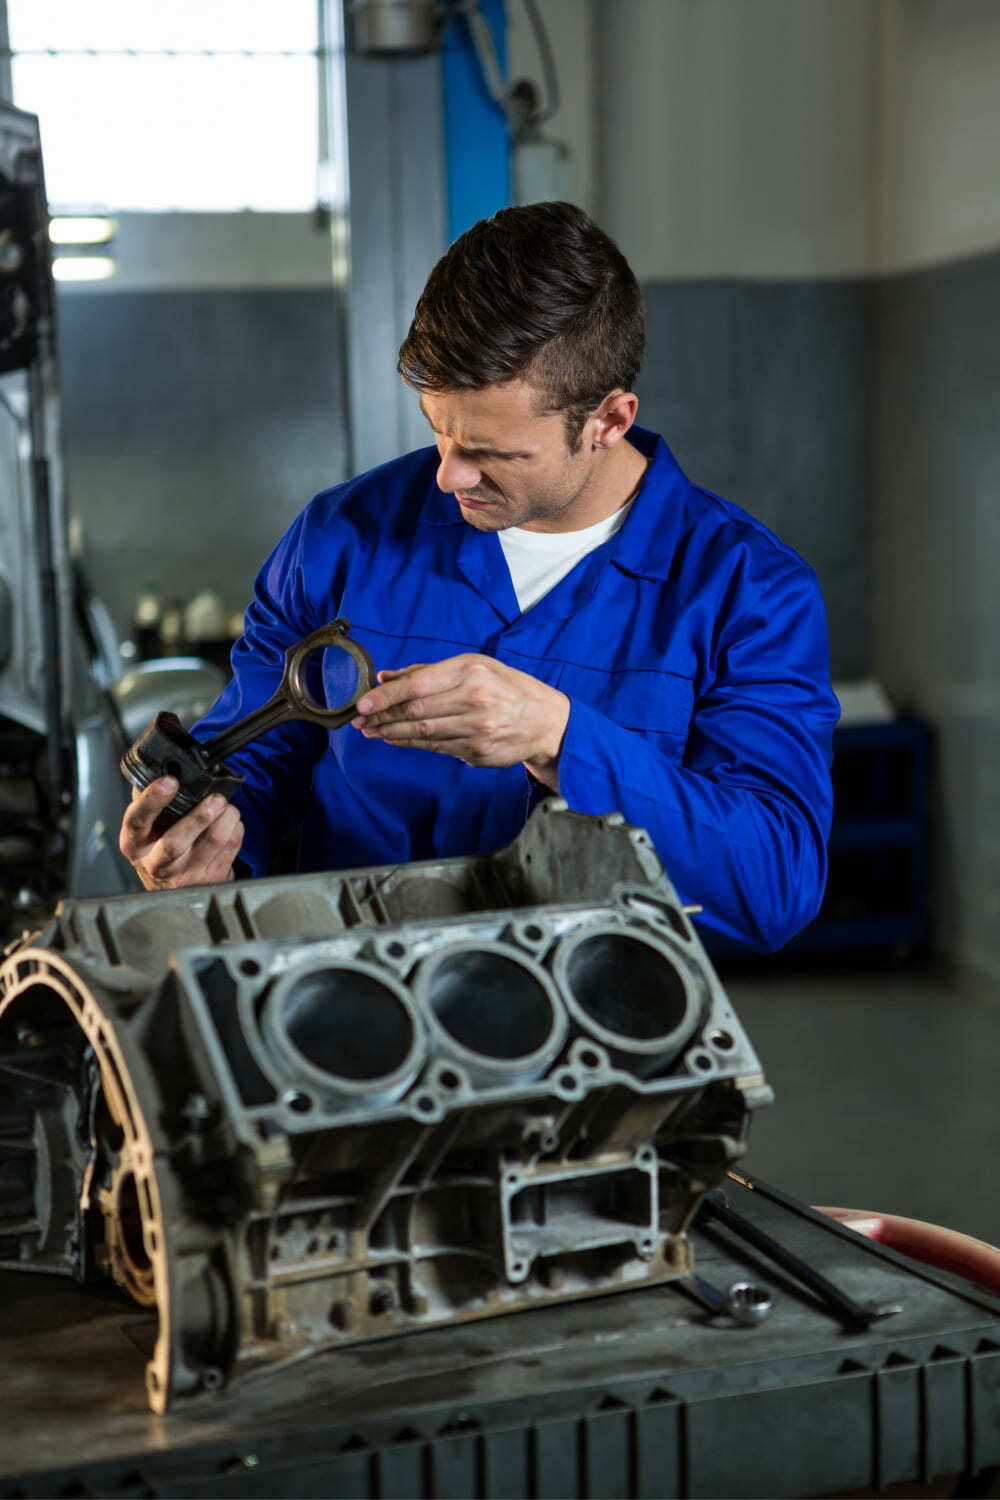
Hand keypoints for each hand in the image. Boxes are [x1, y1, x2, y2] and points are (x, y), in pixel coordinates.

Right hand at [118, 777, 244, 890]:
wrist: (173, 889)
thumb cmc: (158, 850)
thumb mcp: (144, 829)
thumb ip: (149, 802)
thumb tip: (161, 767)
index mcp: (135, 844)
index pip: (137, 821)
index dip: (152, 801)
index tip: (169, 782)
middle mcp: (157, 863)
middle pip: (175, 842)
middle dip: (199, 817)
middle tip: (215, 799)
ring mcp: (186, 874)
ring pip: (212, 841)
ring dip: (226, 817)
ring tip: (225, 805)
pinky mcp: (211, 878)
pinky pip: (231, 846)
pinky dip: (236, 827)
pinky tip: (229, 822)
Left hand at [352, 654, 569, 789]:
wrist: (545, 721)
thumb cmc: (506, 687)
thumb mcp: (474, 666)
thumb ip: (428, 672)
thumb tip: (385, 678)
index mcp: (471, 671)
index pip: (418, 685)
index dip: (386, 696)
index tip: (362, 702)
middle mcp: (475, 700)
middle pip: (416, 711)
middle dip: (382, 716)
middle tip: (359, 720)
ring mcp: (478, 730)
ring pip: (423, 733)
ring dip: (392, 733)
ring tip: (371, 731)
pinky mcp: (479, 753)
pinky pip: (437, 748)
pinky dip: (412, 744)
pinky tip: (396, 739)